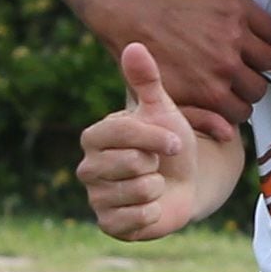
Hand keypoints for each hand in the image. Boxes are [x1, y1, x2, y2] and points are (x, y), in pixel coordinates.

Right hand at [80, 44, 204, 240]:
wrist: (183, 183)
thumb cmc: (168, 144)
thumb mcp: (162, 110)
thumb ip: (146, 81)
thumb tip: (134, 46)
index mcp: (94, 137)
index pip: (122, 132)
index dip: (155, 137)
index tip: (173, 141)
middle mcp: (88, 168)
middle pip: (131, 163)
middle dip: (156, 164)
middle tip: (155, 165)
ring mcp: (96, 198)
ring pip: (139, 190)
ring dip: (157, 188)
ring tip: (154, 184)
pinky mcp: (108, 225)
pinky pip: (137, 218)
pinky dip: (154, 212)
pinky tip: (152, 206)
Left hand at [85, 0, 270, 142]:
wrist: (129, 2)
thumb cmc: (140, 51)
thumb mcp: (161, 95)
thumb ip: (195, 116)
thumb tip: (228, 135)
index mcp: (208, 94)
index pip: (243, 111)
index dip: (235, 103)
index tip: (229, 93)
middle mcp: (225, 67)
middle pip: (258, 87)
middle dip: (247, 83)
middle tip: (236, 72)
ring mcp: (234, 36)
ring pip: (267, 58)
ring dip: (256, 57)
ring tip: (241, 50)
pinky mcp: (237, 7)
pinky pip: (268, 28)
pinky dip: (261, 30)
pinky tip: (244, 29)